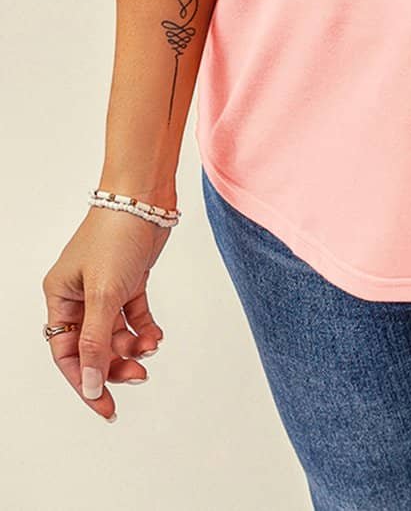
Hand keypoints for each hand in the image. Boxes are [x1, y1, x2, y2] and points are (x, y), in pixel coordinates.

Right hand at [42, 206, 169, 419]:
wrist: (145, 196)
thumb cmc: (116, 235)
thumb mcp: (104, 294)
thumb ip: (97, 342)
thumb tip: (91, 384)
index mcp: (60, 297)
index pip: (67, 352)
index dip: (85, 381)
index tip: (105, 406)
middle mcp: (79, 294)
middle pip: (93, 346)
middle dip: (114, 365)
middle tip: (138, 377)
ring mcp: (105, 287)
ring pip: (116, 333)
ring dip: (133, 346)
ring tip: (151, 349)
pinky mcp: (129, 279)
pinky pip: (134, 315)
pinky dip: (145, 328)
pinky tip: (157, 335)